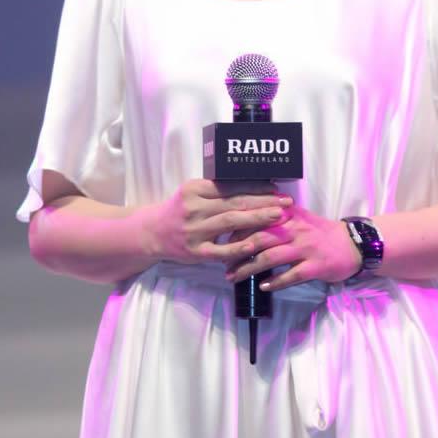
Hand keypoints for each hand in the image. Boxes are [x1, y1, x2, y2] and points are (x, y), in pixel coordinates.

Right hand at [146, 179, 292, 266]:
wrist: (152, 233)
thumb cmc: (179, 210)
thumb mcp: (193, 193)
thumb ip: (216, 190)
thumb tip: (253, 186)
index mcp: (195, 189)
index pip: (230, 186)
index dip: (255, 187)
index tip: (276, 188)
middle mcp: (194, 207)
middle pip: (234, 202)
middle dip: (264, 202)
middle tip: (286, 202)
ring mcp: (194, 230)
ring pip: (230, 222)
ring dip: (257, 219)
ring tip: (278, 217)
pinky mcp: (195, 251)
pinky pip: (220, 250)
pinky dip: (238, 247)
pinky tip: (255, 244)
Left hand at [225, 204, 361, 290]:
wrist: (352, 243)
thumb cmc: (320, 232)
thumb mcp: (298, 216)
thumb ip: (275, 214)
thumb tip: (245, 216)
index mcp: (289, 214)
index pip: (257, 218)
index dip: (237, 230)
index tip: (222, 241)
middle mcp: (295, 229)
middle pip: (259, 238)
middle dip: (237, 252)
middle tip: (222, 263)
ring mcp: (306, 248)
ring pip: (270, 258)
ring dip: (249, 269)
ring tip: (234, 277)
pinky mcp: (315, 266)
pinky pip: (290, 275)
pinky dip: (275, 282)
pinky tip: (263, 287)